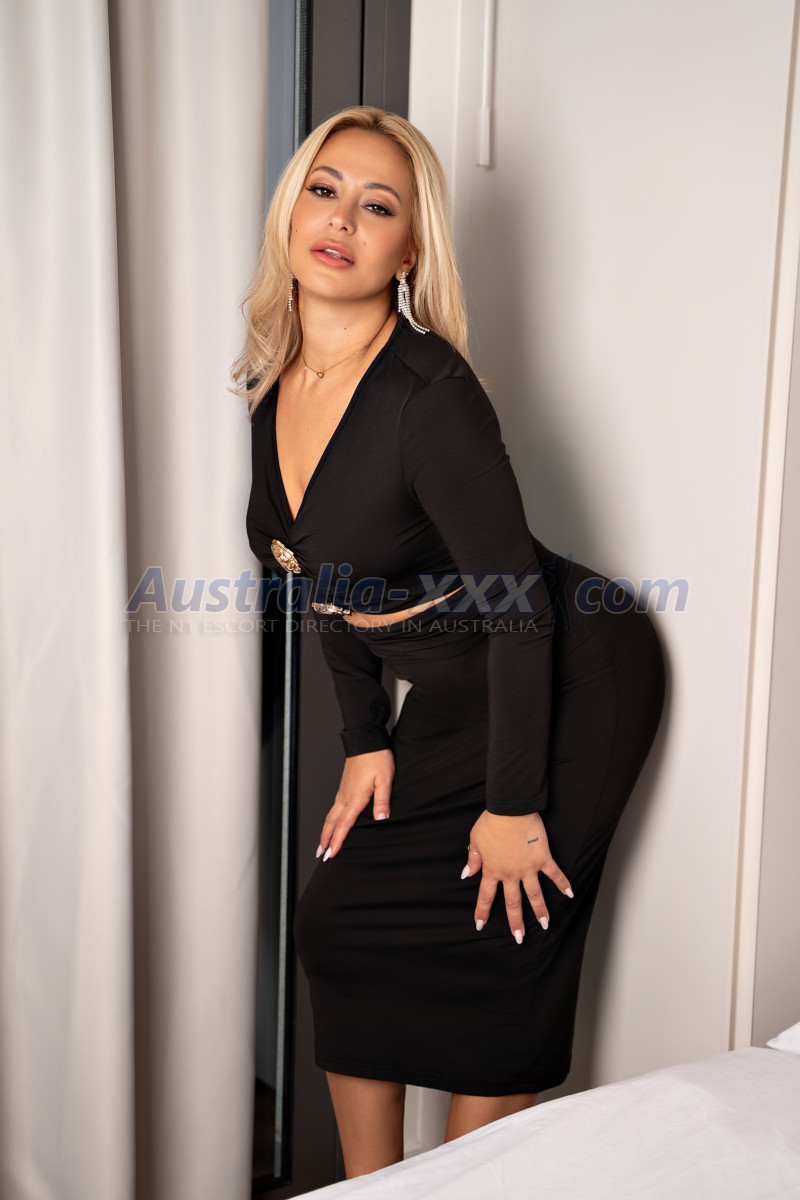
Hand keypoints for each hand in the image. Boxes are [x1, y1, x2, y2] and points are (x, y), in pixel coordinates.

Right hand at [316, 749, 394, 860]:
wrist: (367, 739)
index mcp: (355, 797)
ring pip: (331, 815)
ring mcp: (343, 790)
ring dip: (326, 830)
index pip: (344, 824)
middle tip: (320, 854)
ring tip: (322, 843)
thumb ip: (382, 800)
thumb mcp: (385, 779)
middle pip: (332, 822)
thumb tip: (381, 819)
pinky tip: (333, 822)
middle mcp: (345, 796)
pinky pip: (334, 807)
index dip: (337, 841)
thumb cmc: (377, 757)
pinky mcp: (345, 786)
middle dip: (325, 839)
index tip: (331, 854)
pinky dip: (331, 819)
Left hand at [462, 811, 572, 940]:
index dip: (482, 911)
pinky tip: (570, 894)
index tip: (480, 925)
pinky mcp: (542, 858)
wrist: (510, 809)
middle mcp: (510, 873)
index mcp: (492, 870)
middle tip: (519, 938)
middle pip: (513, 902)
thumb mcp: (475, 840)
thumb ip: (473, 859)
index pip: (486, 896)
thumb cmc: (491, 822)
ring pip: (535, 894)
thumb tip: (467, 874)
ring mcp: (528, 868)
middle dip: (515, 921)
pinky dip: (563, 883)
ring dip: (540, 910)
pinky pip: (554, 873)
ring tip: (545, 924)